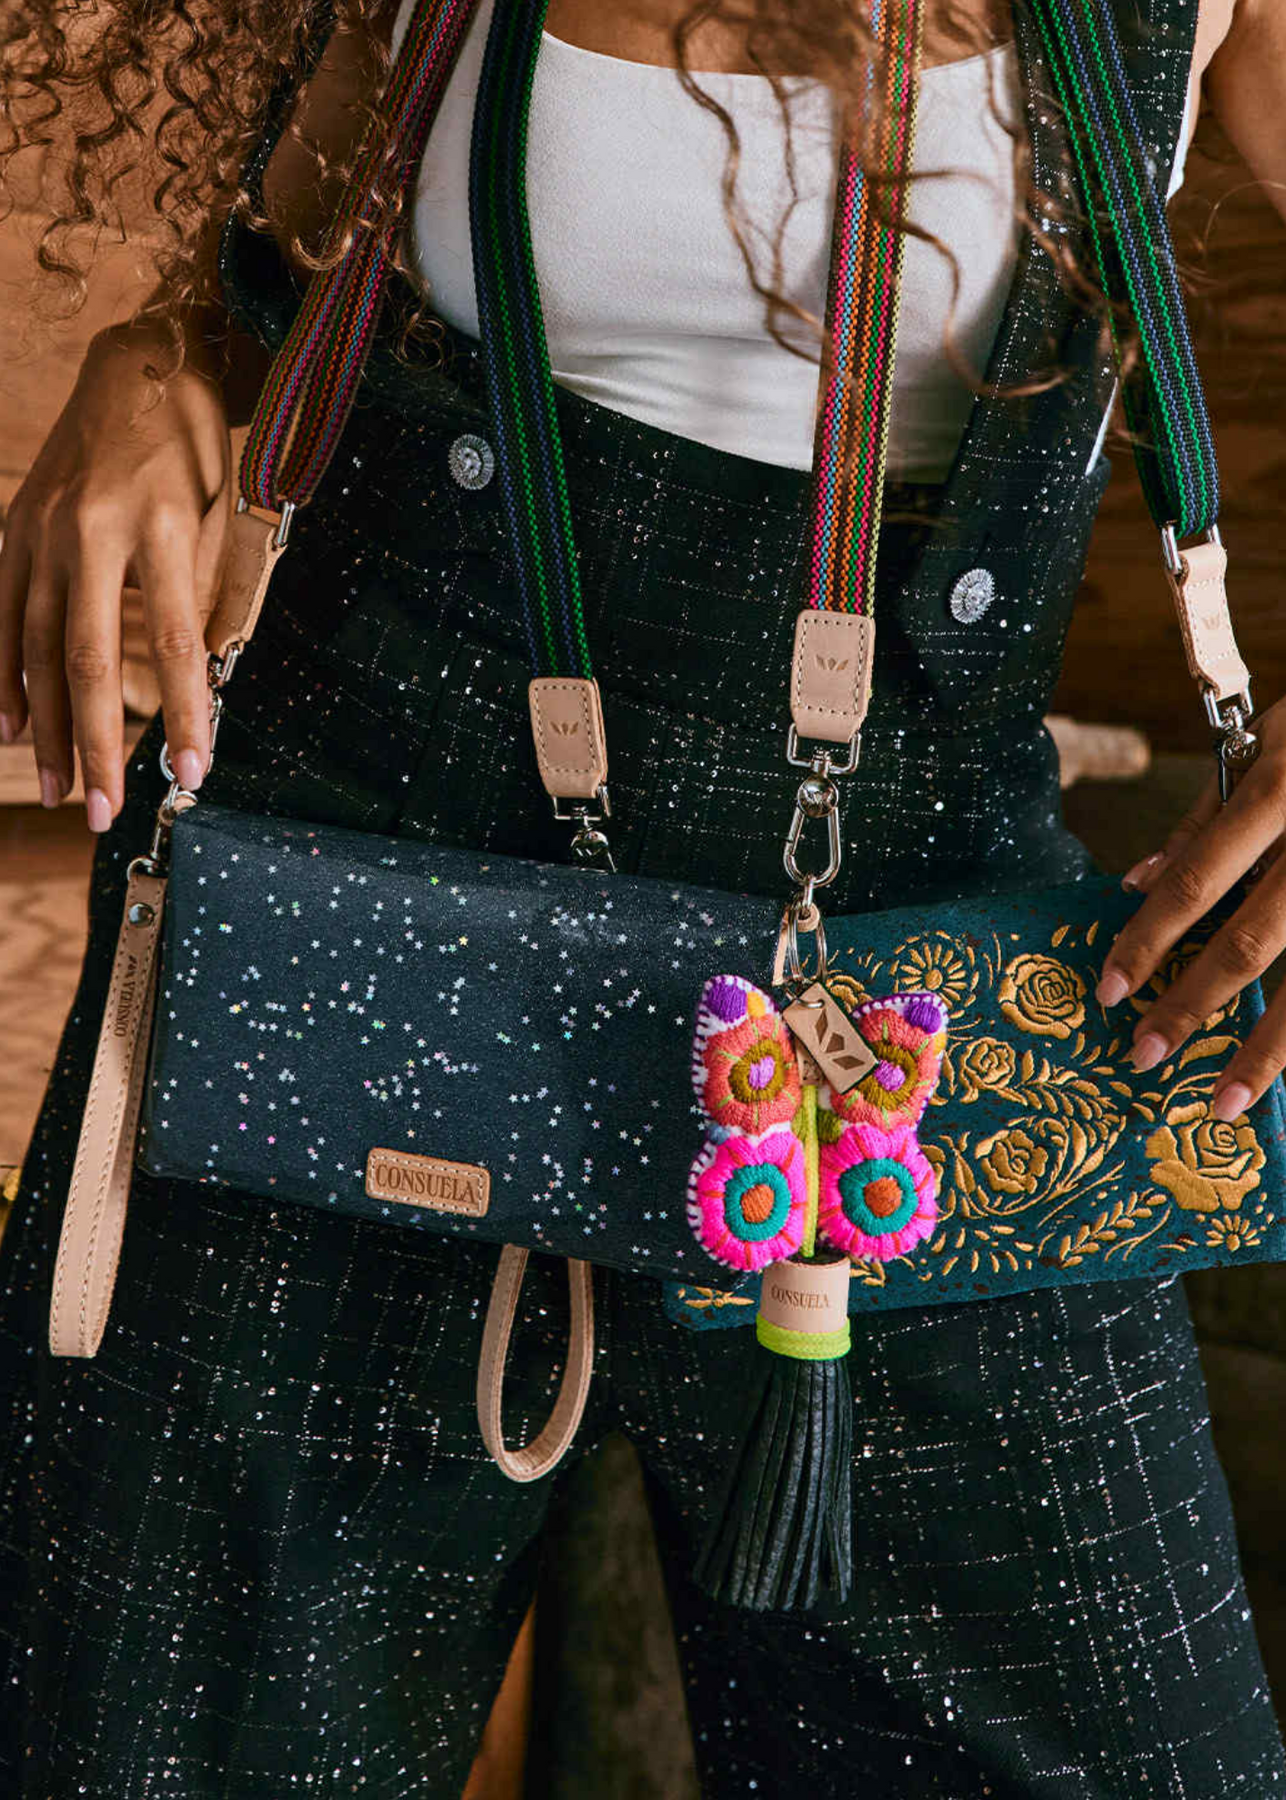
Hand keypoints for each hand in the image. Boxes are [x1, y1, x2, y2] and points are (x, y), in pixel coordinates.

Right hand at [0, 319, 231, 829]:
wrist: (138, 362)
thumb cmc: (196, 449)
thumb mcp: (222, 516)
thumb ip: (203, 597)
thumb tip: (197, 690)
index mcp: (163, 527)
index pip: (174, 645)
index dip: (182, 717)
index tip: (192, 775)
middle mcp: (93, 529)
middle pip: (88, 658)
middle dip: (96, 744)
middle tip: (105, 813)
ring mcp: (42, 529)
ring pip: (36, 647)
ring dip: (47, 728)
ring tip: (62, 792)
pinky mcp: (12, 529)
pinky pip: (0, 616)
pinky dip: (1, 677)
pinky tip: (7, 730)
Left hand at [1095, 696, 1285, 1120]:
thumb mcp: (1267, 739)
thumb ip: (1204, 816)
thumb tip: (1137, 882)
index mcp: (1280, 790)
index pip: (1196, 880)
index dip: (1148, 939)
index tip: (1110, 990)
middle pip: (1252, 941)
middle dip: (1193, 1004)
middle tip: (1142, 1055)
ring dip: (1268, 1050)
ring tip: (1225, 1102)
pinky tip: (1280, 1069)